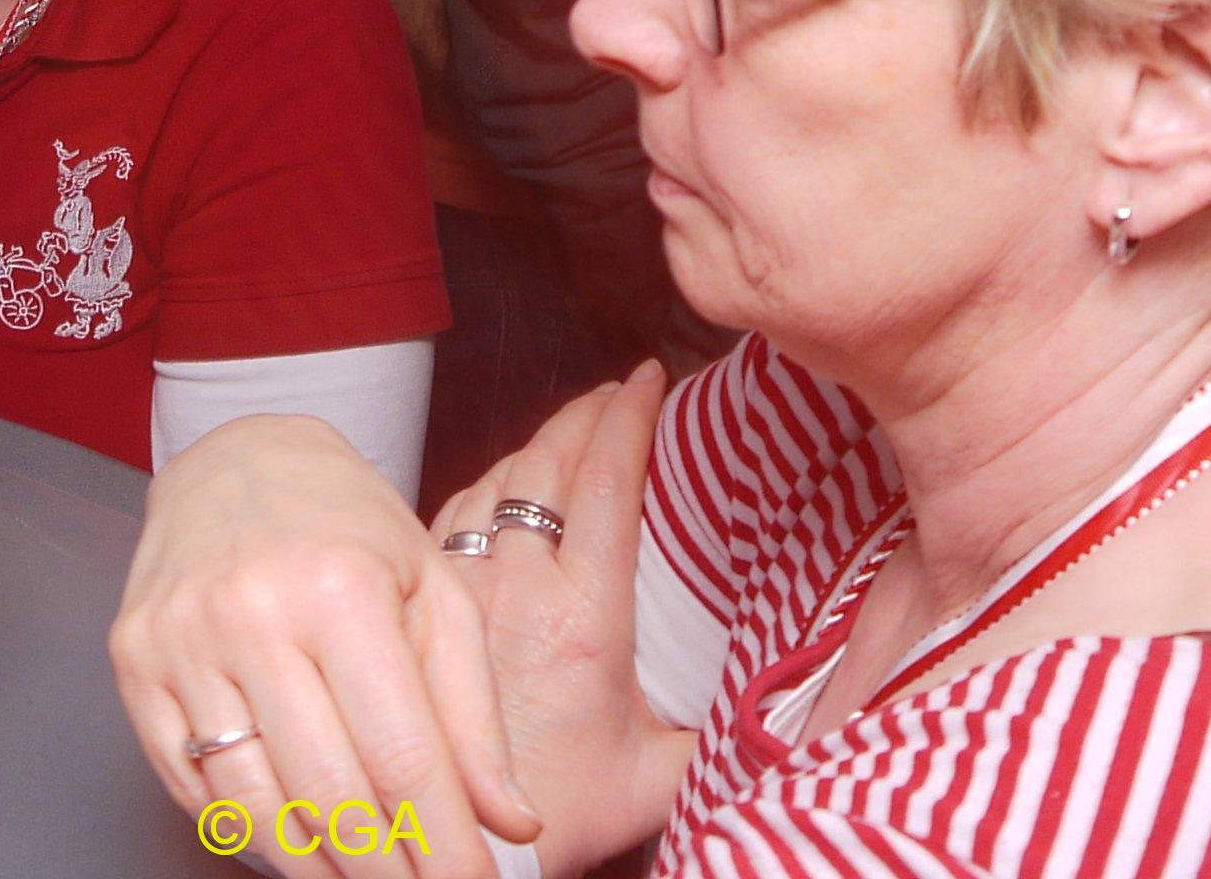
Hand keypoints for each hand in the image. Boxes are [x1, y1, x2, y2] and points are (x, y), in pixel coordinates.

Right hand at [110, 415, 531, 874]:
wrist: (236, 460)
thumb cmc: (349, 527)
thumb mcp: (434, 590)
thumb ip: (473, 712)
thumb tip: (511, 822)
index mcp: (338, 588)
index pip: (401, 756)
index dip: (444, 843)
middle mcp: (249, 613)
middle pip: (327, 794)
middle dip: (385, 869)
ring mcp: (180, 641)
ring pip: (252, 804)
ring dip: (316, 868)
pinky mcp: (133, 663)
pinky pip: (188, 786)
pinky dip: (245, 835)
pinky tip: (294, 847)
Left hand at [430, 368, 688, 873]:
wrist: (465, 843)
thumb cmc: (562, 813)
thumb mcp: (660, 775)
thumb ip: (722, 731)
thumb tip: (783, 701)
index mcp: (584, 615)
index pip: (609, 479)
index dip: (631, 415)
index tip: (653, 378)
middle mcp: (517, 585)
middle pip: (549, 458)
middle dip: (588, 409)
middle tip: (619, 389)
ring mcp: (463, 585)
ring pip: (496, 476)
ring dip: (538, 440)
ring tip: (572, 426)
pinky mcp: (427, 601)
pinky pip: (454, 510)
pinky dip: (489, 481)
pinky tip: (506, 482)